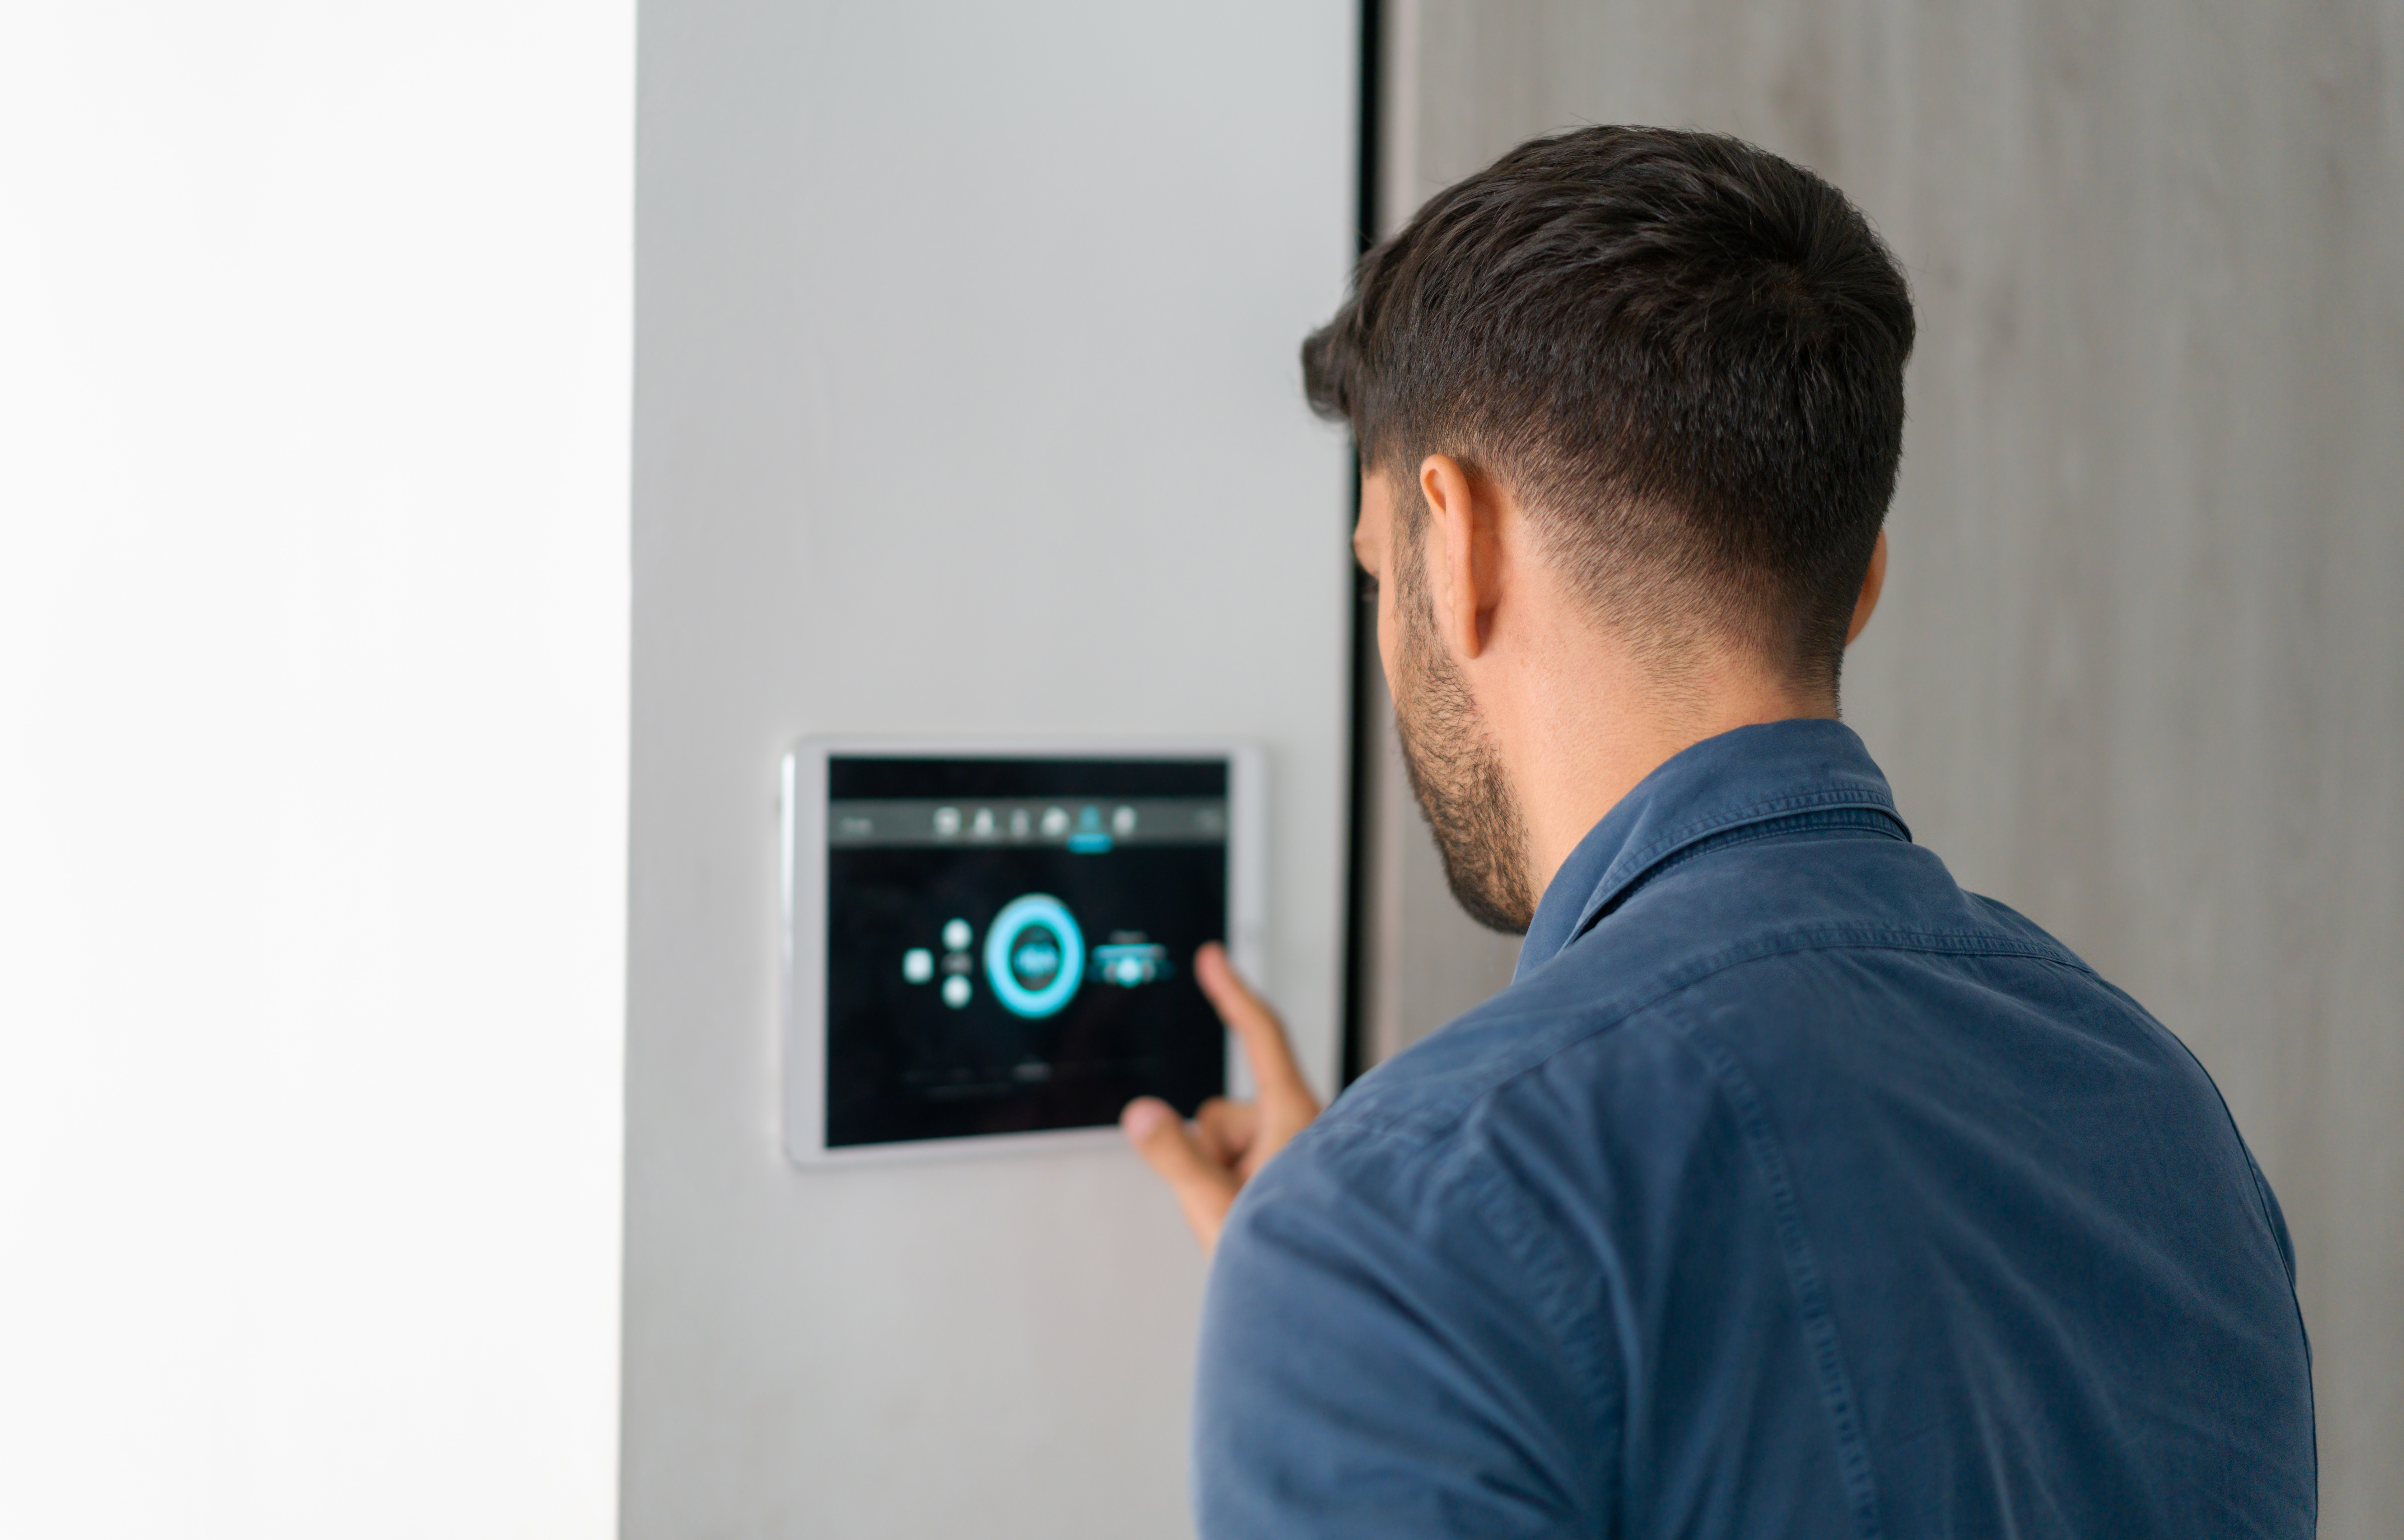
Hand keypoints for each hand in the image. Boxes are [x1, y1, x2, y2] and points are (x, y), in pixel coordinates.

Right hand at [1120, 942, 1321, 1254]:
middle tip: (1229, 1204)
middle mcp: (1299, 1127)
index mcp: (1295, 1116)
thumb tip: (1142, 1113)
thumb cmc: (1297, 1253)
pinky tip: (1249, 1220)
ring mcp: (1292, 1153)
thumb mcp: (1219, 1204)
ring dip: (1222, 1176)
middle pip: (1220, 1113)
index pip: (1260, 1036)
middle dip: (1210, 1154)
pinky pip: (1236, 1164)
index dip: (1233, 992)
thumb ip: (1175, 1156)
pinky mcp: (1286, 1176)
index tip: (1214, 960)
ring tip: (1247, 1218)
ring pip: (1224, 1144)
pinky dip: (1232, 1187)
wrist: (1332, 1305)